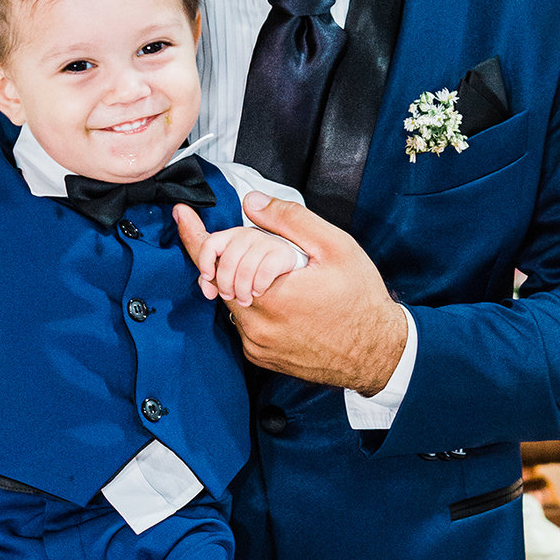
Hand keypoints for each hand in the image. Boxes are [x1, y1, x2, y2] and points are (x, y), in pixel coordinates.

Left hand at [175, 193, 407, 393]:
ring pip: (232, 299)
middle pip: (221, 276)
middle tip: (270, 251)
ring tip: (286, 279)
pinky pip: (243, 322)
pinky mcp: (260, 356)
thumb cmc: (361, 300)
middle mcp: (256, 323)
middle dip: (235, 256)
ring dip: (247, 282)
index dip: (194, 234)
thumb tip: (251, 203)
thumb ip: (290, 221)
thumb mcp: (336, 247)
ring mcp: (256, 344)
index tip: (182, 215)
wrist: (377, 353)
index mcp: (271, 293)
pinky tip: (287, 302)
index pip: (215, 258)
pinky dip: (255, 306)